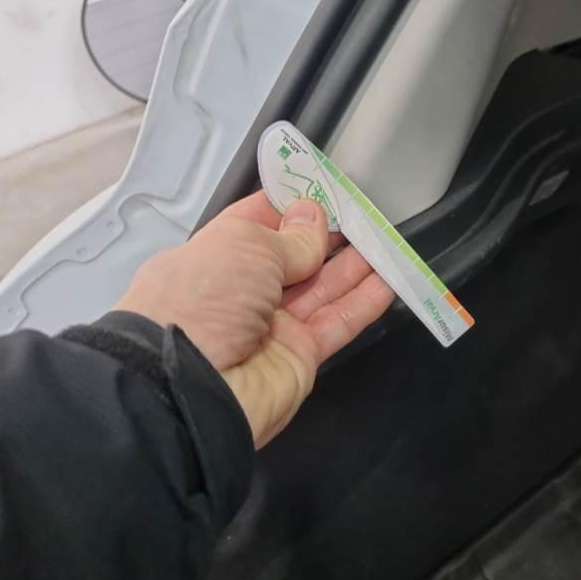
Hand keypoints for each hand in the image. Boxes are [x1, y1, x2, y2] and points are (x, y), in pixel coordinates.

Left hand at [115, 191, 394, 446]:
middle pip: (294, 258)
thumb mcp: (243, 248)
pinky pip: (336, 323)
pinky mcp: (300, 356)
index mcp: (214, 256)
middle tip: (363, 216)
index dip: (291, 206)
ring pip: (321, 289)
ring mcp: (272, 326)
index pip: (257, 223)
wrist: (190, 388)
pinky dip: (363, 303)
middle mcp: (242, 290)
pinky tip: (389, 281)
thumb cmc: (205, 297)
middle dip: (326, 236)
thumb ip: (290, 237)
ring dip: (352, 266)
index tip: (325, 191)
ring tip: (385, 241)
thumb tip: (313, 216)